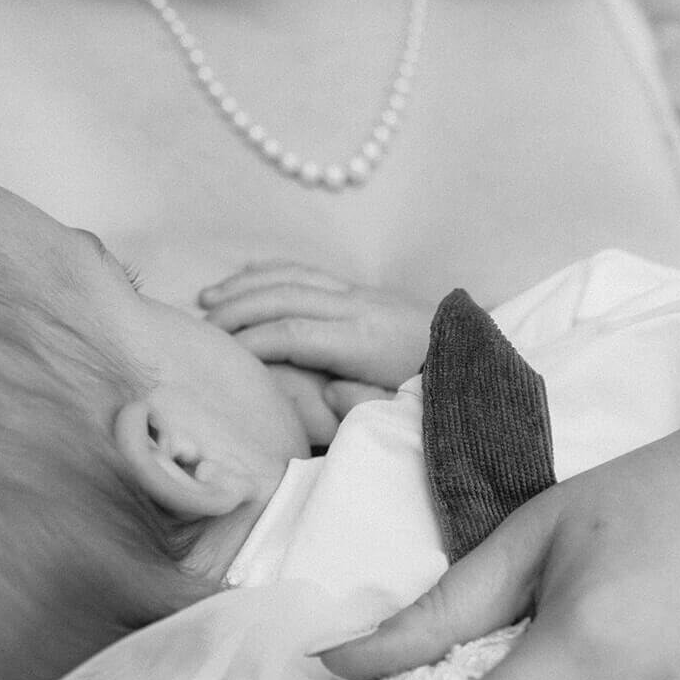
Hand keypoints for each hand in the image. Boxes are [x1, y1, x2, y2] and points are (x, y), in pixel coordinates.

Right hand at [199, 262, 434, 446]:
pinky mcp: (364, 290)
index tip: (220, 359)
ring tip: (207, 299)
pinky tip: (246, 276)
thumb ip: (364, 403)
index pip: (292, 332)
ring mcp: (361, 293)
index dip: (251, 342)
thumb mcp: (406, 408)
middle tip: (199, 330)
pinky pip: (308, 271)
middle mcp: (358, 307)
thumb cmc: (440, 389)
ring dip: (246, 285)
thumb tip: (324, 392)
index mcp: (365, 340)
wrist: (479, 354)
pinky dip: (270, 270)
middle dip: (235, 309)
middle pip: (282, 296)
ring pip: (292, 276)